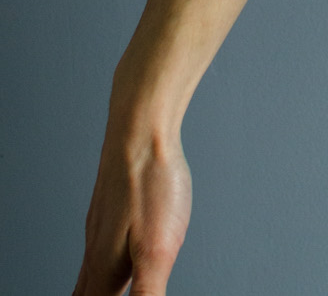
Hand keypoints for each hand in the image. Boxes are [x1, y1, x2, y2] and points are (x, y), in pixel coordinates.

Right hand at [71, 119, 191, 295]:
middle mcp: (96, 251)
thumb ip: (147, 293)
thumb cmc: (150, 183)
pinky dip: (100, 271)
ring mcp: (101, 229)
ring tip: (97, 295)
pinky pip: (99, 252)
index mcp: (105, 269)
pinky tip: (114, 260)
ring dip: (91, 293)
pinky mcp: (111, 211)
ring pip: (88, 275)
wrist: (141, 129)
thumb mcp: (158, 249)